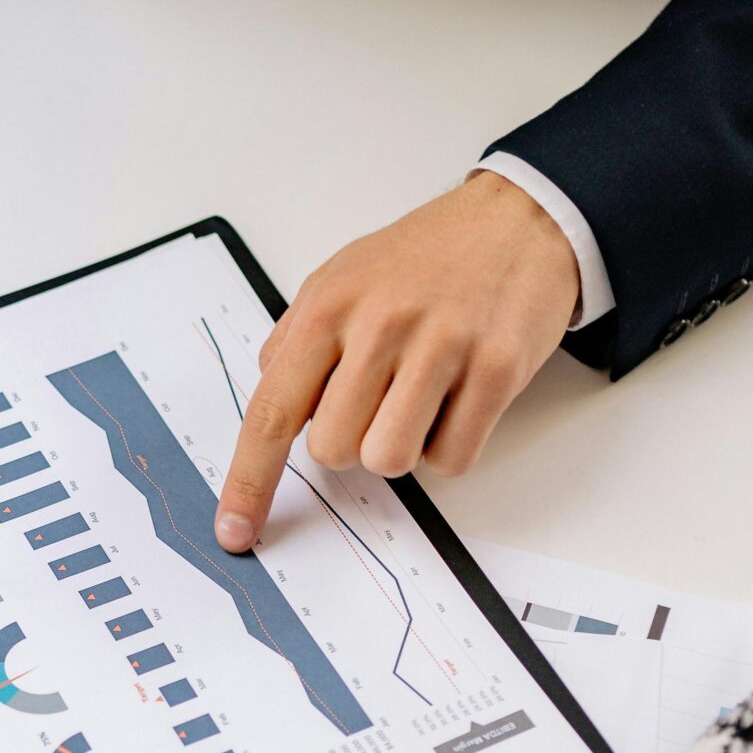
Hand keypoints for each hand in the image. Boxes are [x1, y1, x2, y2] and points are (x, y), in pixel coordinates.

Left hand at [212, 172, 578, 551]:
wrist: (518, 221)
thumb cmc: (424, 257)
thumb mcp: (341, 277)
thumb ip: (297, 340)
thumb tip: (273, 404)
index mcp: (330, 306)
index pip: (272, 412)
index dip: (250, 481)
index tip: (235, 531)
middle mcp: (382, 325)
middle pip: (333, 449)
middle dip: (350, 442)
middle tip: (378, 399)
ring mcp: (443, 346)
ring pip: (389, 460)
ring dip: (399, 448)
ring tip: (419, 399)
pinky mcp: (497, 369)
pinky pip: (452, 458)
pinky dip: (448, 446)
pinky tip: (456, 400)